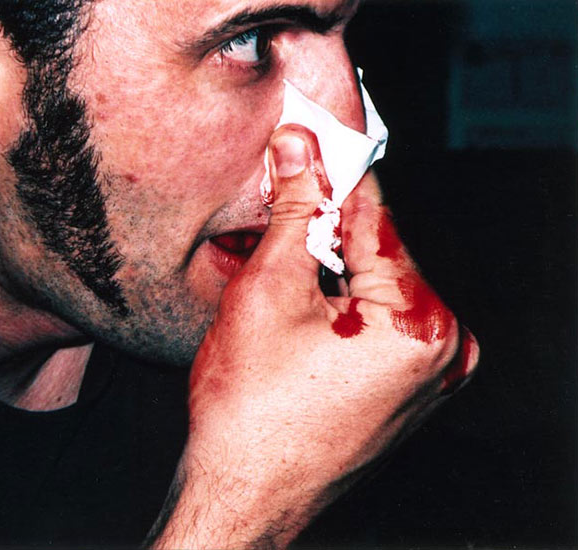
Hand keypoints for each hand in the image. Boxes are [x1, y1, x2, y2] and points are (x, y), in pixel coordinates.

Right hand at [148, 125, 478, 548]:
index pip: (374, 214)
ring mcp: (433, 375)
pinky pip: (377, 322)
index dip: (330, 173)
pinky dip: (340, 302)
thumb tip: (300, 148)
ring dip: (328, 266)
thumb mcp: (268, 291)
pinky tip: (300, 306)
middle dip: (322, 228)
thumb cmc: (250, 412)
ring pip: (375, 285)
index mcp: (419, 321)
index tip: (306, 140)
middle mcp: (444, 348)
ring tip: (278, 269)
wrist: (244, 494)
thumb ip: (293, 211)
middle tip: (276, 209)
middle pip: (377, 251)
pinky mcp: (411, 390)